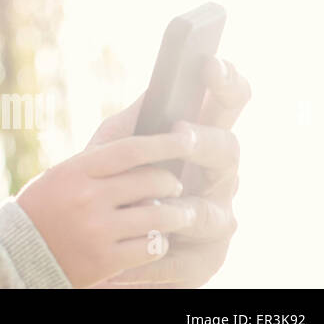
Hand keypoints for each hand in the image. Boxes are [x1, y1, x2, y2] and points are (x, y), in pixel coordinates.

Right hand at [16, 130, 200, 287]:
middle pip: (151, 181)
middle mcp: (87, 197)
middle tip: (176, 184)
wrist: (18, 252)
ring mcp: (97, 230)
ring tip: (180, 214)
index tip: (186, 139)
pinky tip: (157, 239)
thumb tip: (146, 147)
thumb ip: (99, 163)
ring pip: (159, 216)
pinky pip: (152, 247)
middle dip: (172, 181)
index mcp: (75, 170)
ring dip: (177, 214)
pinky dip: (160, 242)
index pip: (131, 150)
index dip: (164, 143)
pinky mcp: (105, 260)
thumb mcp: (63, 175)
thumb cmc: (46, 207)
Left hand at [87, 55, 250, 287]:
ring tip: (158, 207)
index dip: (227, 83)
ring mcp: (217, 216)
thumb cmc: (110, 183)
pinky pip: (194, 259)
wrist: (94, 241)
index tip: (209, 64)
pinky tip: (141, 255)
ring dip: (186, 208)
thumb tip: (158, 84)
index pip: (227, 104)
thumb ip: (135, 123)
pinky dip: (164, 258)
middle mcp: (218, 175)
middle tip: (181, 135)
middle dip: (205, 141)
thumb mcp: (114, 148)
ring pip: (214, 211)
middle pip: (229, 151)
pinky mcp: (206, 259)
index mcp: (199, 140)